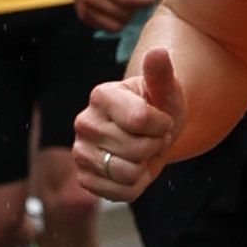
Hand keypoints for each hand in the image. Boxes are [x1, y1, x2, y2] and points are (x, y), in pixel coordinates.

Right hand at [70, 30, 189, 203]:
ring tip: (141, 153)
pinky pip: (121, 193)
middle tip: (151, 138)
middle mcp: (84, 123)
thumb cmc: (158, 107)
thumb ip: (161, 74)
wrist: (150, 133)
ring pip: (127, 174)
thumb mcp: (165, 90)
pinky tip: (134, 170)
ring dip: (145, 167)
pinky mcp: (85, 179)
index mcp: (101, 95)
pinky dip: (136, 186)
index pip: (141, 120)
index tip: (161, 120)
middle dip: (154, 147)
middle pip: (136, 150)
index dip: (162, 125)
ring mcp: (81, 152)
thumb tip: (157, 53)